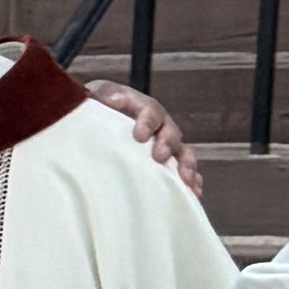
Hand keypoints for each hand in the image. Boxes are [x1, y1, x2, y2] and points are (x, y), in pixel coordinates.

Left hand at [85, 80, 201, 185]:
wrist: (95, 122)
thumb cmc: (96, 109)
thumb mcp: (94, 97)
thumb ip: (103, 95)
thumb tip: (113, 99)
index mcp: (141, 108)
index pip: (149, 110)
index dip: (147, 122)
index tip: (139, 136)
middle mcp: (159, 125)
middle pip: (169, 132)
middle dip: (167, 144)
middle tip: (160, 156)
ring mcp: (166, 144)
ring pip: (182, 152)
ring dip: (186, 165)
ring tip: (186, 180)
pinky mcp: (167, 163)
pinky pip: (184, 172)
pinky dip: (191, 182)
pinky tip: (193, 193)